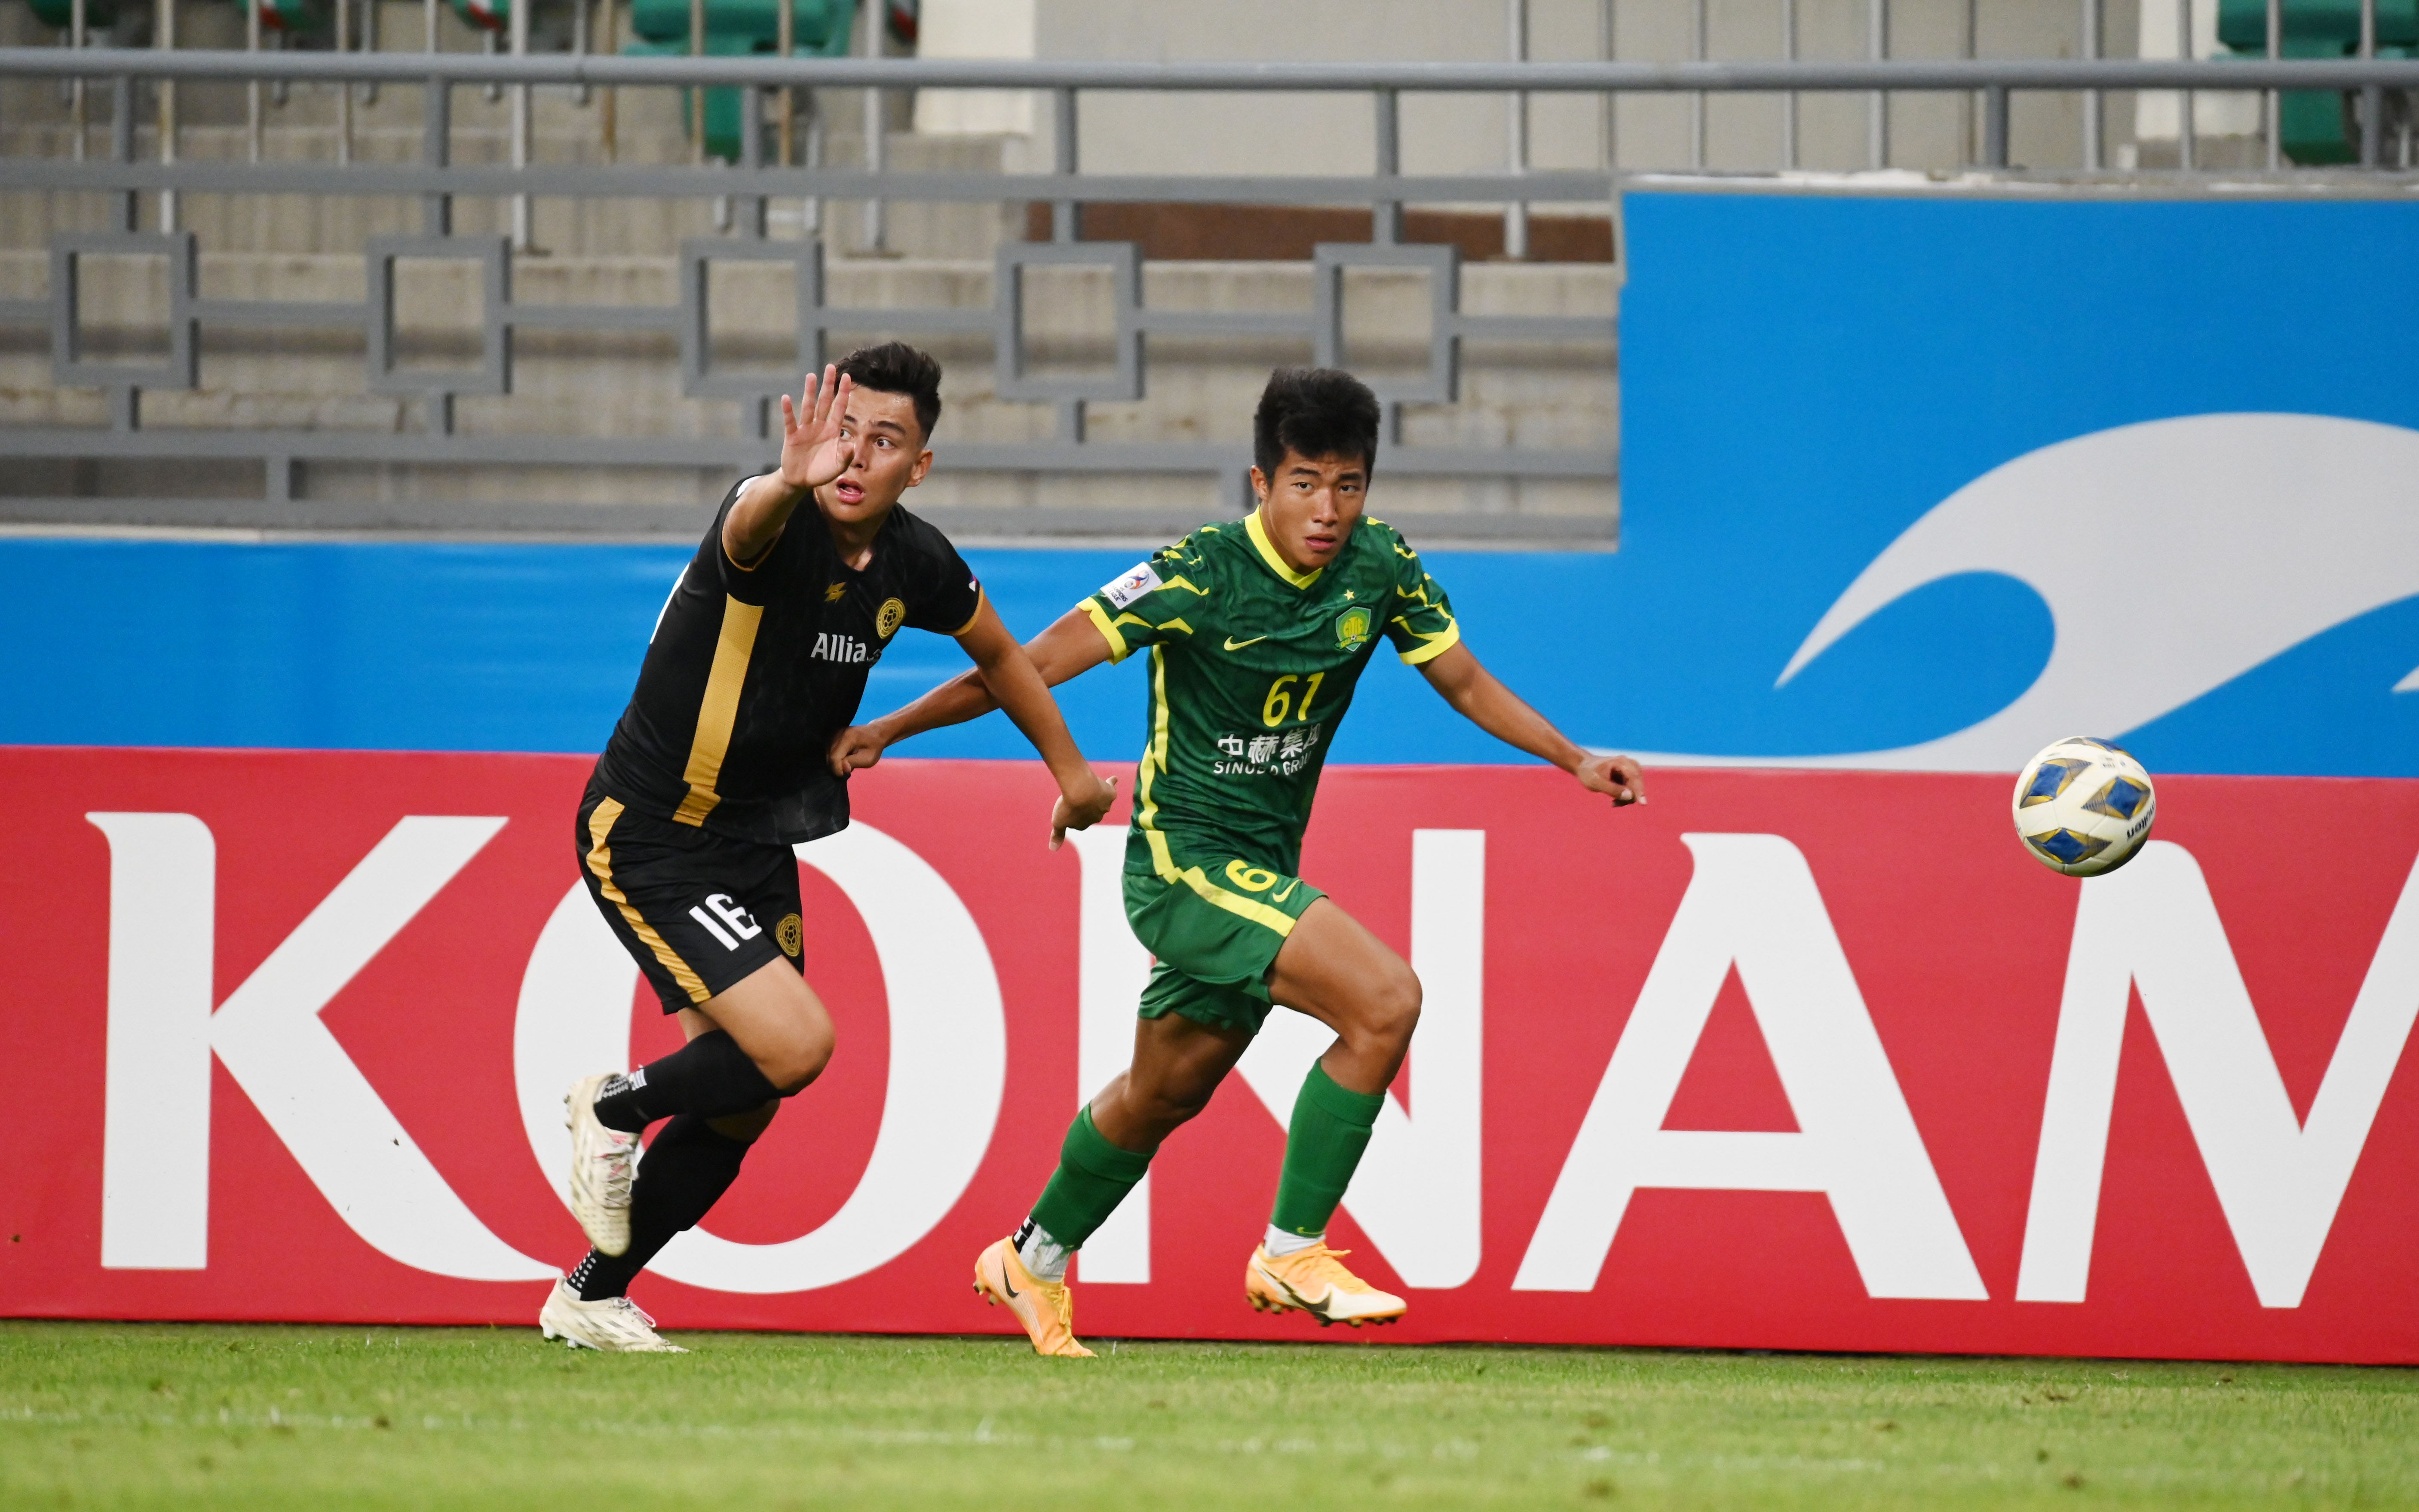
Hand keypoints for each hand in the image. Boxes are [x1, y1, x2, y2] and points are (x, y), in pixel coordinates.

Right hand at [778, 366, 853, 494]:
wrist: (802, 481)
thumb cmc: (822, 471)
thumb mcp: (838, 467)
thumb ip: (846, 456)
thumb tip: (851, 444)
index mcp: (833, 431)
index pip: (840, 408)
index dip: (843, 393)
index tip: (847, 377)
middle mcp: (820, 426)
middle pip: (825, 402)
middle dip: (828, 385)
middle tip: (831, 368)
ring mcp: (805, 429)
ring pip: (808, 407)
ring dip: (810, 392)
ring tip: (811, 376)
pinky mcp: (792, 436)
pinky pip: (790, 421)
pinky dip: (788, 411)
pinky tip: (786, 398)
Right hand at [827, 723, 887, 776]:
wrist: (875, 734)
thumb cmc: (873, 747)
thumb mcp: (869, 759)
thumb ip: (854, 763)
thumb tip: (842, 769)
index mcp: (847, 737)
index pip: (834, 758)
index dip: (838, 769)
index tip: (848, 772)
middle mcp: (837, 733)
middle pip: (829, 757)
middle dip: (838, 767)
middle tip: (850, 767)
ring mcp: (832, 734)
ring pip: (826, 755)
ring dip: (836, 762)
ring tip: (848, 761)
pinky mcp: (830, 736)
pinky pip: (827, 752)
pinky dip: (834, 758)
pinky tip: (844, 757)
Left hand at [1049, 773, 1118, 850]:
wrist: (1081, 790)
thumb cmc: (1068, 806)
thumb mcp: (1058, 822)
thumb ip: (1057, 835)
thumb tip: (1053, 849)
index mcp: (1084, 824)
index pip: (1080, 822)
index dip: (1075, 814)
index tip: (1071, 808)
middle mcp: (1097, 816)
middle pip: (1093, 811)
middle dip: (1089, 806)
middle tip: (1082, 798)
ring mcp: (1105, 805)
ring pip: (1103, 800)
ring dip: (1100, 795)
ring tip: (1095, 787)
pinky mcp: (1110, 793)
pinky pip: (1111, 787)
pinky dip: (1111, 783)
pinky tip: (1113, 779)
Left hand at [1575, 753, 1645, 806]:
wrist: (1584, 767)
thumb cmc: (1588, 773)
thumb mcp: (1596, 782)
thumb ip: (1612, 789)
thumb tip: (1630, 796)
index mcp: (1621, 762)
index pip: (1634, 777)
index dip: (1639, 791)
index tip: (1643, 803)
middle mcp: (1629, 764)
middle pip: (1637, 784)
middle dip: (1629, 797)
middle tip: (1614, 803)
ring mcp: (1630, 770)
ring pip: (1636, 788)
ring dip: (1626, 798)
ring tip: (1613, 803)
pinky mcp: (1629, 777)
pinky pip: (1632, 790)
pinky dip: (1625, 797)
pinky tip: (1614, 801)